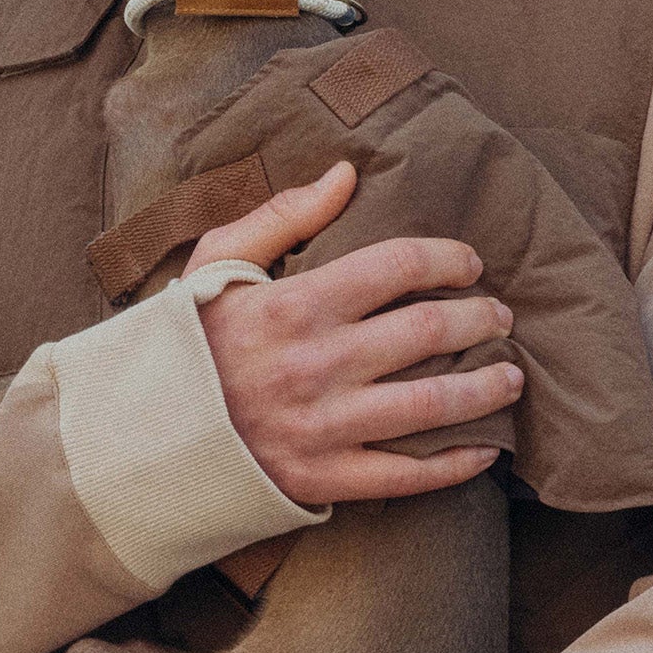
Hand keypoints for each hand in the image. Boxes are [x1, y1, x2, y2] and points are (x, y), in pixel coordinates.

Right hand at [192, 162, 518, 508]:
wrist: (140, 437)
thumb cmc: (184, 343)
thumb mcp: (216, 263)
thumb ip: (284, 215)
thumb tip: (347, 173)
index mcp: (294, 304)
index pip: (399, 267)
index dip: (449, 260)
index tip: (470, 264)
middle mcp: (316, 364)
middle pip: (428, 332)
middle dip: (479, 319)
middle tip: (501, 316)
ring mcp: (323, 427)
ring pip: (432, 404)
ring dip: (486, 388)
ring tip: (512, 375)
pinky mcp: (323, 479)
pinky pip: (407, 475)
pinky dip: (456, 464)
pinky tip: (486, 449)